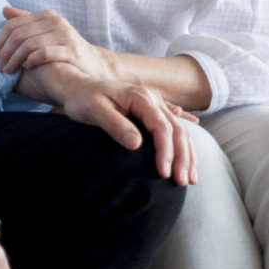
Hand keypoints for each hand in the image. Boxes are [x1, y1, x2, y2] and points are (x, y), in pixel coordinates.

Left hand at [0, 6, 113, 81]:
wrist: (95, 66)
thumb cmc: (66, 50)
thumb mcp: (47, 33)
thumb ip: (26, 21)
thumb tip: (4, 10)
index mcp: (47, 16)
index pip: (13, 24)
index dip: (0, 41)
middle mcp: (56, 22)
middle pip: (18, 34)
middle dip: (5, 52)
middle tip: (0, 67)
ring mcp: (65, 35)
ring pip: (28, 44)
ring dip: (14, 60)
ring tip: (9, 71)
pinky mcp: (72, 50)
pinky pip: (44, 53)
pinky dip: (31, 60)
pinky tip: (26, 67)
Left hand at [27, 64, 196, 185]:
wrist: (77, 86)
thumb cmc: (82, 99)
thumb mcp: (94, 111)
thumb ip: (115, 125)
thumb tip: (136, 144)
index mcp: (140, 97)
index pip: (161, 127)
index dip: (166, 151)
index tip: (164, 173)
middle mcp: (151, 98)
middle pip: (177, 129)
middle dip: (183, 157)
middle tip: (183, 182)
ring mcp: (153, 103)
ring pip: (180, 129)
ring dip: (187, 154)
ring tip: (191, 178)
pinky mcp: (151, 110)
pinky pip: (174, 126)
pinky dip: (184, 143)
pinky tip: (192, 154)